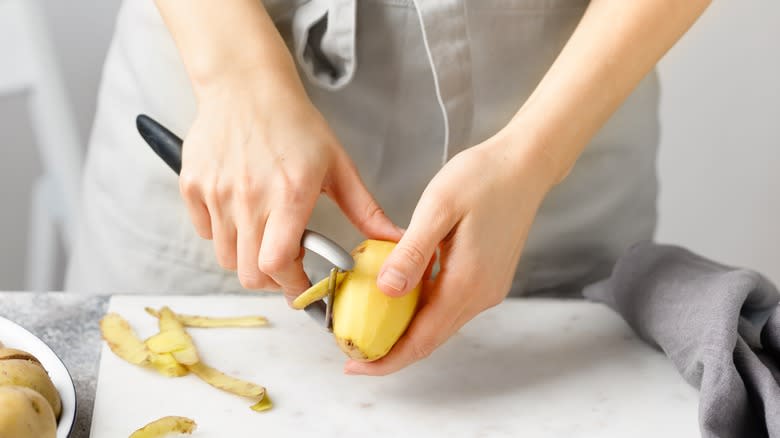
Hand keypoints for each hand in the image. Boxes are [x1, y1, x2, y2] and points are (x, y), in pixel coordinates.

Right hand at [179, 70, 399, 299]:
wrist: (246, 86)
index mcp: (289, 194)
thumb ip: (366, 210)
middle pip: (249, 273)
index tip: (304, 288)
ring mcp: (216, 192)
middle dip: (271, 279)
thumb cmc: (295, 124)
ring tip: (265, 233)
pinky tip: (242, 213)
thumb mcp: (338, 166)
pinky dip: (222, 234)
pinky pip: (205, 232)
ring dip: (247, 257)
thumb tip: (395, 240)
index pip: (278, 265)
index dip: (292, 286)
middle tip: (286, 264)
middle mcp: (249, 197)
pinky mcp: (193, 186)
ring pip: (225, 257)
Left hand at [344, 130, 558, 374]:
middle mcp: (481, 294)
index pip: (422, 339)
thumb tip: (386, 291)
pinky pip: (450, 305)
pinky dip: (422, 311)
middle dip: (391, 352)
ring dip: (406, 332)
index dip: (386, 359)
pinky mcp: (488, 277)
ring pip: (440, 323)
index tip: (354, 366)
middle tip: (353, 351)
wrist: (526, 164)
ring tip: (369, 326)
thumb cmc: (483, 177)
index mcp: (467, 283)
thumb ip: (412, 252)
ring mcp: (488, 288)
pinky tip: (400, 297)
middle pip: (431, 339)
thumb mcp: (438, 208)